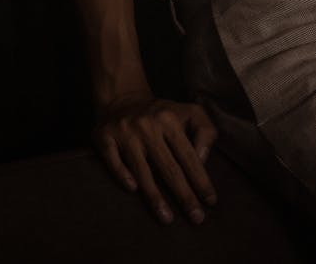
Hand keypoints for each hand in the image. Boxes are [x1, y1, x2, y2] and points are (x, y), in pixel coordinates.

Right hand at [93, 94, 217, 224]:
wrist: (123, 97)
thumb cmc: (162, 113)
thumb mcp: (189, 112)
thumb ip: (205, 131)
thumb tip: (202, 160)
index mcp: (170, 119)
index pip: (188, 155)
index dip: (201, 180)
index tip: (210, 202)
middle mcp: (148, 126)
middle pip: (169, 167)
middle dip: (184, 196)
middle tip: (196, 218)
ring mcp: (125, 132)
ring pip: (142, 170)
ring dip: (156, 198)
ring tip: (167, 219)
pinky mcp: (104, 137)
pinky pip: (114, 161)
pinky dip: (123, 175)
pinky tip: (133, 190)